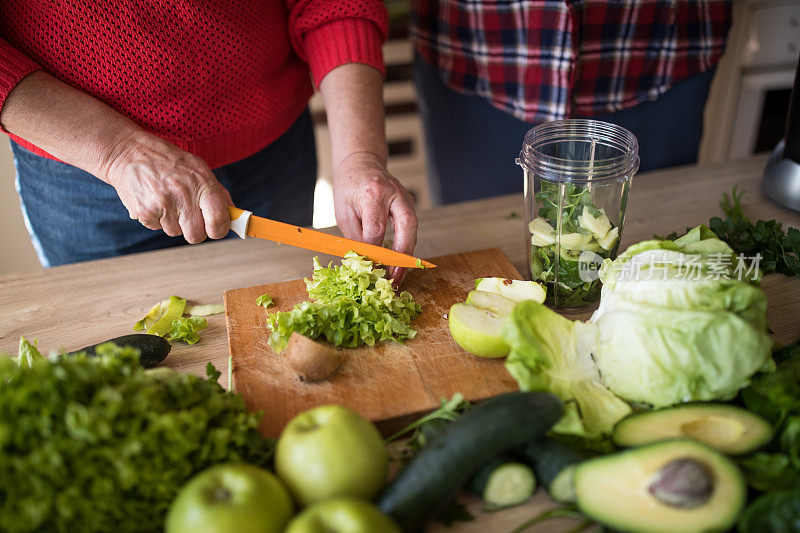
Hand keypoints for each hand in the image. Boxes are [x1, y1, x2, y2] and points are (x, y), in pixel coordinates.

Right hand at [100, 130, 232, 242]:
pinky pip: (157, 228)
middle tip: (189, 216)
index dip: (219, 230)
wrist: (129, 151)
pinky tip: (154, 201)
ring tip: (167, 200)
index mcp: (202, 183)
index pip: (218, 220)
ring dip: (173, 222)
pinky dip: (156, 219)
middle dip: (194, 230)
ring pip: (176, 233)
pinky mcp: (144, 212)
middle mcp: (183, 195)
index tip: (216, 229)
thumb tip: (234, 216)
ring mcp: (163, 205)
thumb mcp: (198, 168)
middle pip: (196, 236)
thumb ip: (218, 193)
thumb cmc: (169, 161)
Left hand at [332, 152, 417, 284]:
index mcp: (373, 193)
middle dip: (401, 256)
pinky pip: (410, 230)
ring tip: (397, 278)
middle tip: (395, 278)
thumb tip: (364, 263)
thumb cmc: (349, 187)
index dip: (373, 252)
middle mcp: (395, 194)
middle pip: (406, 227)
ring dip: (406, 257)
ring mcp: (406, 199)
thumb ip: (355, 236)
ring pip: (413, 230)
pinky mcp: (410, 206)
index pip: (376, 229)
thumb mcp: (344, 211)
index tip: (368, 270)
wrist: (362, 163)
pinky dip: (405, 249)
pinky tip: (399, 265)